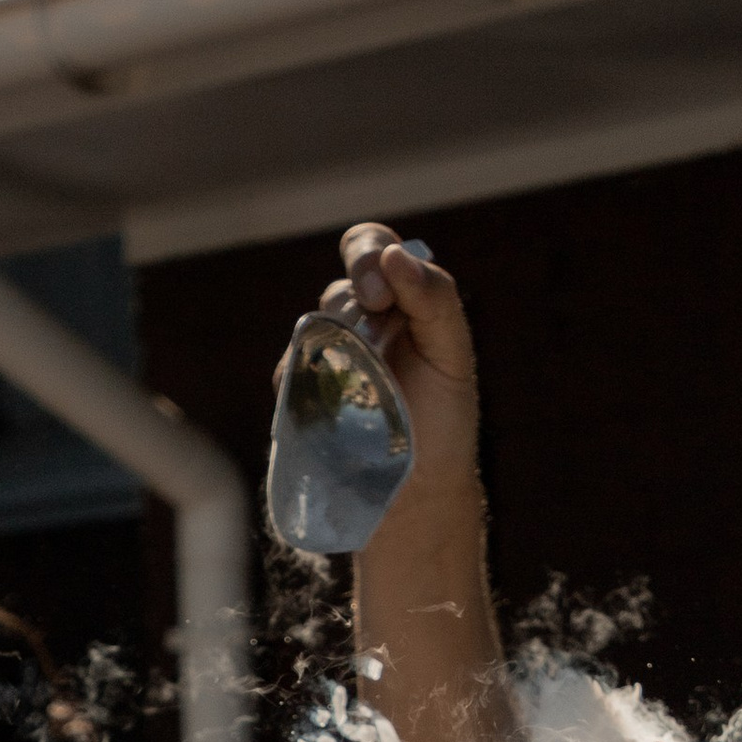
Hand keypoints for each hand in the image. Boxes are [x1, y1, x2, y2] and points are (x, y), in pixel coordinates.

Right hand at [319, 225, 482, 520]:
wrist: (417, 493)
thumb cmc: (441, 422)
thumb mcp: (452, 355)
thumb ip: (435, 298)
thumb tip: (395, 257)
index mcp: (400, 299)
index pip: (373, 248)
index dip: (368, 256)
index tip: (379, 294)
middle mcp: (359, 321)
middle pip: (339, 285)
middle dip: (353, 300)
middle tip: (369, 326)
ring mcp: (325, 355)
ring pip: (313, 324)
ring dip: (337, 345)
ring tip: (369, 390)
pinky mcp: (299, 391)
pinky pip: (289, 369)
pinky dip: (310, 382)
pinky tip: (338, 412)